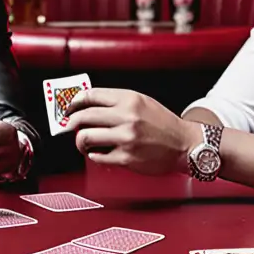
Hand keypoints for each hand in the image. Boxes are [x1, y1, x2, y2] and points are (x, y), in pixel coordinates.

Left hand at [65, 88, 192, 176]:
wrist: (185, 144)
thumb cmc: (163, 123)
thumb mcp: (142, 102)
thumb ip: (117, 101)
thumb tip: (87, 105)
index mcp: (129, 99)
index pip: (91, 95)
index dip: (74, 102)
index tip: (68, 108)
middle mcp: (127, 116)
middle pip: (83, 116)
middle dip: (71, 123)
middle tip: (70, 127)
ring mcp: (126, 138)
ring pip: (86, 137)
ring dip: (80, 141)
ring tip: (84, 142)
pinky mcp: (127, 158)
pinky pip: (97, 157)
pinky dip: (93, 156)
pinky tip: (99, 153)